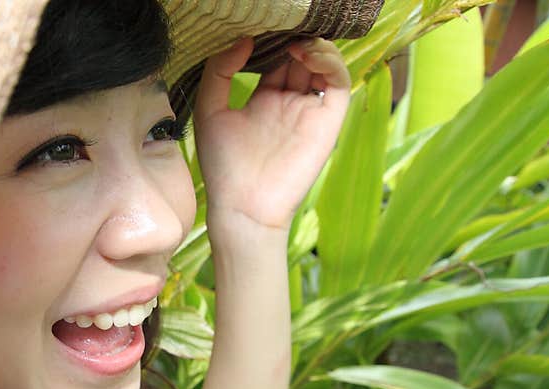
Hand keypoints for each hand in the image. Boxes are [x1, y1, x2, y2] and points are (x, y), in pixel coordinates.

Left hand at [192, 36, 350, 237]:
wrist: (242, 206)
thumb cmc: (223, 165)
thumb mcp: (210, 110)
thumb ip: (220, 71)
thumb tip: (244, 39)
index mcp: (263, 100)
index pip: (276, 58)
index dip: (272, 38)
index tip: (261, 24)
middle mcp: (289, 103)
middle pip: (301, 57)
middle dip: (294, 36)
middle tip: (281, 22)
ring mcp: (309, 112)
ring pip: (323, 65)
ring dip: (313, 45)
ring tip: (293, 39)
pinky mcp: (326, 123)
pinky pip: (338, 84)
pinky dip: (329, 62)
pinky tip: (305, 54)